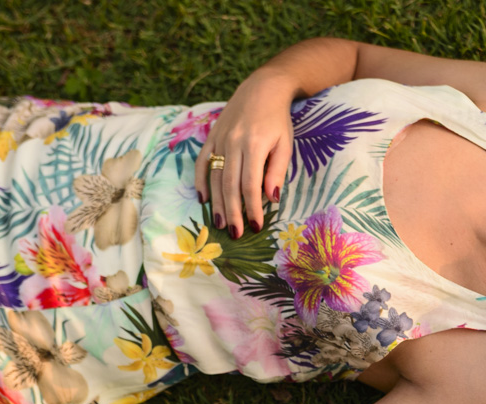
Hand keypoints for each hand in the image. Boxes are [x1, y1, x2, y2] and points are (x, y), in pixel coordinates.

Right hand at [194, 70, 295, 238]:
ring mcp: (220, 139)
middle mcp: (234, 142)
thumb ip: (276, 171)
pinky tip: (203, 199)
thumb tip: (271, 199)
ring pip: (215, 177)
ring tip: (219, 224)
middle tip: (235, 234)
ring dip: (217, 203)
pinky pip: (202, 162)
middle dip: (232, 212)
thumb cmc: (278, 120)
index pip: (250, 184)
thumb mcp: (285, 144)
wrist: (262, 89)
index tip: (257, 226)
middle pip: (230, 185)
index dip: (252, 208)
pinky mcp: (212, 136)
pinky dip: (200, 181)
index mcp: (255, 145)